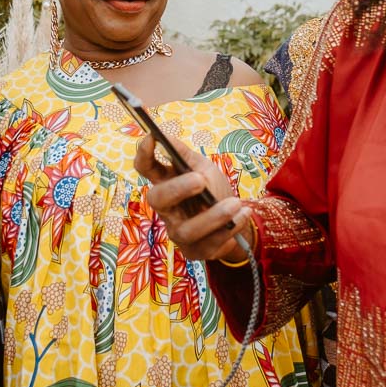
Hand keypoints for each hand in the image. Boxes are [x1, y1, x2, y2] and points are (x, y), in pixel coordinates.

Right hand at [133, 133, 252, 262]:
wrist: (234, 218)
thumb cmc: (213, 190)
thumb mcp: (202, 167)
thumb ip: (185, 154)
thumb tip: (166, 136)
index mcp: (165, 182)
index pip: (145, 168)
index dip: (143, 154)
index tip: (151, 138)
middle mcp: (167, 208)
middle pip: (157, 199)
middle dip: (178, 188)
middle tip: (201, 180)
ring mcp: (177, 231)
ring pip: (187, 229)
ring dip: (214, 216)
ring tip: (236, 204)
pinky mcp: (194, 250)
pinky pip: (209, 243)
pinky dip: (230, 227)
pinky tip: (242, 214)